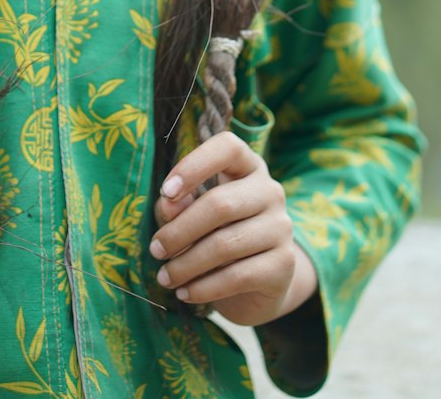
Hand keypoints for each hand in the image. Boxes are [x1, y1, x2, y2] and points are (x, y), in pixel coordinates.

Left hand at [149, 131, 316, 326]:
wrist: (258, 283)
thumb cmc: (217, 235)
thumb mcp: (193, 215)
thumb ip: (178, 205)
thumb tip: (168, 202)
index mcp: (247, 166)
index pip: (228, 147)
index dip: (195, 165)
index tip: (165, 191)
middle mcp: (270, 191)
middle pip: (220, 204)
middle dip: (179, 231)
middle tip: (155, 250)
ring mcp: (282, 227)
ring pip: (225, 244)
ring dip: (187, 264)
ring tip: (165, 277)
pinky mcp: (285, 264)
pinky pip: (237, 276)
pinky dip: (204, 287)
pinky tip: (185, 293)